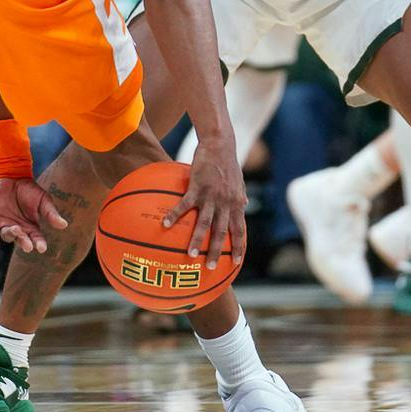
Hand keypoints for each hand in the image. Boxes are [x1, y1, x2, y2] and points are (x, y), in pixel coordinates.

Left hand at [0, 176, 67, 255]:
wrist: (12, 176)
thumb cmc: (30, 189)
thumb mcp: (43, 200)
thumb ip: (51, 213)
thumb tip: (64, 225)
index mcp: (31, 227)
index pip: (36, 238)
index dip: (39, 244)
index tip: (42, 248)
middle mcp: (18, 229)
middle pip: (21, 240)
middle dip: (25, 243)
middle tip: (28, 246)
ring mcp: (5, 225)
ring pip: (7, 235)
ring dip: (12, 234)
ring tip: (16, 229)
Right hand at [170, 143, 246, 268]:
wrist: (220, 144)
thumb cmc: (228, 162)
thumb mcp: (239, 180)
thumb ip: (241, 195)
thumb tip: (245, 204)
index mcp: (236, 203)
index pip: (239, 230)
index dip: (238, 246)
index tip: (236, 262)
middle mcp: (225, 203)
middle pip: (221, 232)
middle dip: (217, 251)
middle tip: (210, 267)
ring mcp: (211, 196)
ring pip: (205, 223)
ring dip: (198, 240)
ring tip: (191, 254)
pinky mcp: (197, 187)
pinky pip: (184, 205)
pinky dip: (175, 215)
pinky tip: (165, 225)